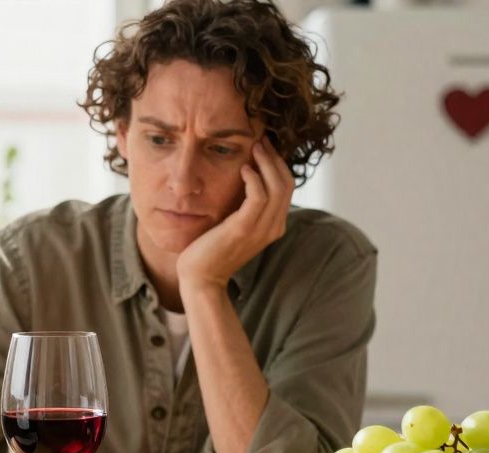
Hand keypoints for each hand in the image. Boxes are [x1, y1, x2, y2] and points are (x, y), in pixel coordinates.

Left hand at [176, 139, 295, 291]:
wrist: (201, 277)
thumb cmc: (213, 250)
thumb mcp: (235, 225)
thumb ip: (246, 207)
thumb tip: (246, 178)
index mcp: (274, 225)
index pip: (287, 187)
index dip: (279, 163)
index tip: (265, 145)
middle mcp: (273, 227)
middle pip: (287, 183)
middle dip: (276, 158)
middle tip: (262, 139)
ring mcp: (261, 229)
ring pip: (277, 187)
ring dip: (266, 162)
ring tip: (254, 147)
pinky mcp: (244, 228)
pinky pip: (259, 196)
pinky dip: (254, 178)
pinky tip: (243, 169)